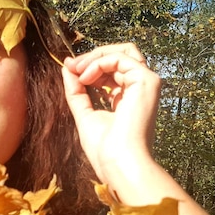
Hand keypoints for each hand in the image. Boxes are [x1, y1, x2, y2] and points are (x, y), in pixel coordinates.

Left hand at [61, 43, 160, 201]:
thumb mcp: (84, 114)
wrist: (118, 162)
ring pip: (122, 52)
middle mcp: (140, 88)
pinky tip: (86, 77)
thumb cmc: (105, 148)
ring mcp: (146, 83)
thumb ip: (76, 91)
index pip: (112, 69)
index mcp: (129, 98)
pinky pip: (121, 58)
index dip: (90, 65)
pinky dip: (100, 63)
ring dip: (94, 58)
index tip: (69, 68)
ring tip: (77, 71)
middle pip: (120, 55)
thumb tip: (67, 67)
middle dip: (92, 57)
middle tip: (72, 66)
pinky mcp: (147, 80)